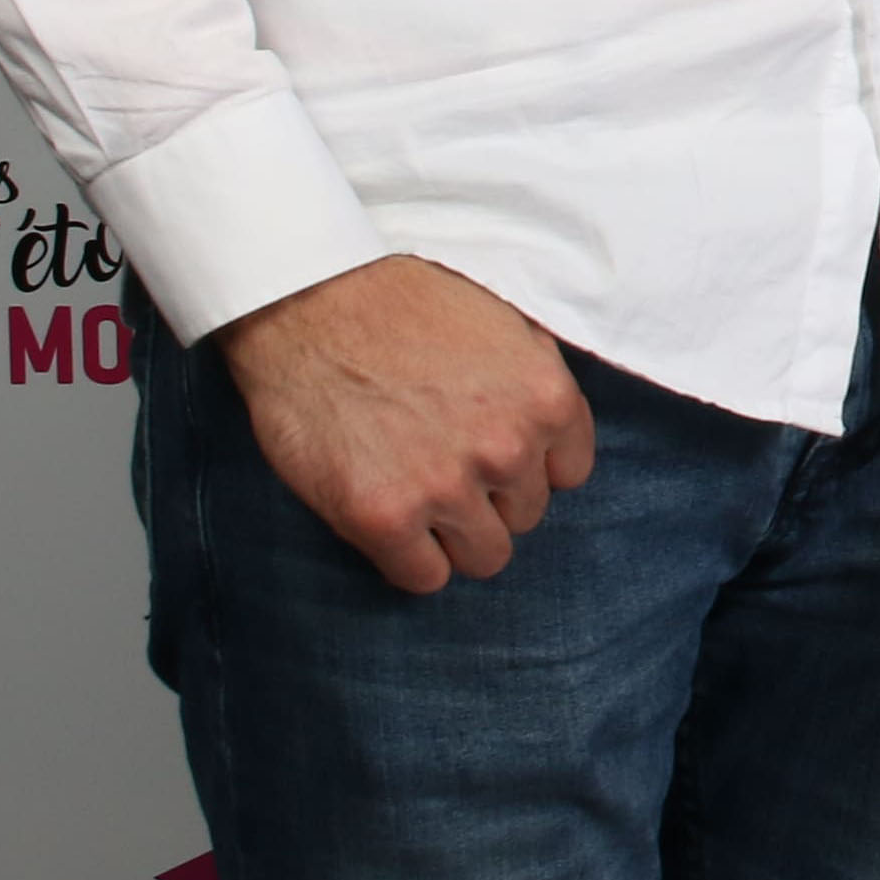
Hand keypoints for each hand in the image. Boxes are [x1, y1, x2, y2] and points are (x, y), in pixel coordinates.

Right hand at [215, 254, 596, 592]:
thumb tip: (550, 444)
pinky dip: (409, 560)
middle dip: (489, 497)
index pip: (569, 473)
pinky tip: (389, 522)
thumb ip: (535, 390)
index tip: (490, 452)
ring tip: (415, 494)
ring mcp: (446, 488)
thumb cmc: (404, 307)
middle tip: (440, 464)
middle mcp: (508, 450)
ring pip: (484, 556)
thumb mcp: (506, 329)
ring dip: (453, 535)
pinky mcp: (383, 519)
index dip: (526, 465)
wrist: (310, 302)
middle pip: (525, 516)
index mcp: (548, 400)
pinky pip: (424, 577)